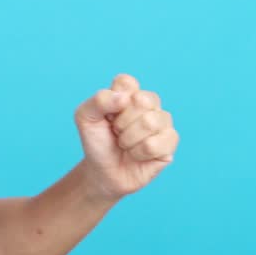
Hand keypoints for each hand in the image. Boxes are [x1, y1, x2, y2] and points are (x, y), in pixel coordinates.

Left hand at [73, 73, 179, 201]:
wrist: (102, 172)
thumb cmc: (97, 142)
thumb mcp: (85, 118)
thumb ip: (99, 101)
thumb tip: (125, 97)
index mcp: (130, 92)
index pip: (126, 82)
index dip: (111, 101)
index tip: (107, 115)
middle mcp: (149, 103)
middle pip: (141, 100)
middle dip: (121, 123)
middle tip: (116, 132)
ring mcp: (162, 122)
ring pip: (150, 122)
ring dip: (129, 139)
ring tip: (125, 144)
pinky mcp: (170, 143)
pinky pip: (156, 144)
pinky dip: (139, 153)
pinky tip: (136, 155)